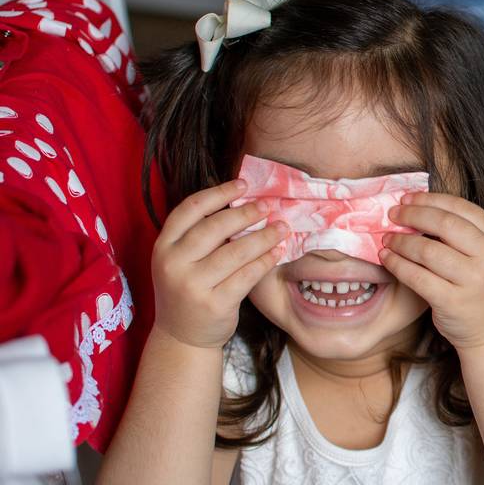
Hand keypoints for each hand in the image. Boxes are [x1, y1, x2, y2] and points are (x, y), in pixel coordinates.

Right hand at [151, 179, 288, 348]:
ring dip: (263, 236)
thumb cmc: (188, 290)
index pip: (189, 209)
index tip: (243, 185)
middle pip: (214, 228)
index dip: (218, 193)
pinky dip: (265, 261)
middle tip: (268, 205)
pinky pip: (247, 276)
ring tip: (281, 227)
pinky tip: (278, 251)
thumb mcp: (180, 261)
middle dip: (246, 213)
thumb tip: (243, 202)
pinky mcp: (215, 304)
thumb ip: (200, 236)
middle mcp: (173, 264)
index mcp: (163, 246)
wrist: (181, 337)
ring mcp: (193, 286)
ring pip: (235, 252)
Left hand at [380, 192, 483, 349]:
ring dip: (401, 241)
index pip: (462, 208)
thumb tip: (417, 208)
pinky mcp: (453, 302)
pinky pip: (418, 277)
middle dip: (413, 215)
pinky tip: (387, 259)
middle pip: (444, 224)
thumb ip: (462, 234)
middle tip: (393, 214)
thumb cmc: (481, 289)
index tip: (408, 198)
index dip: (431, 199)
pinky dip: (398, 265)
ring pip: (428, 250)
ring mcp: (473, 280)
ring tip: (387, 239)